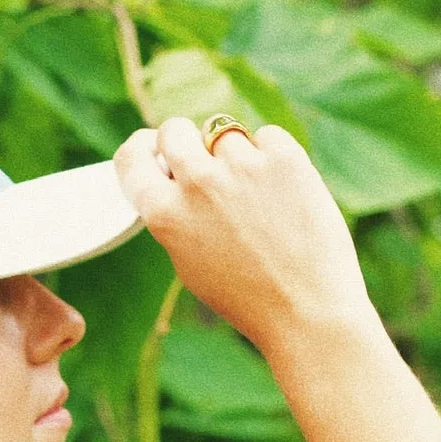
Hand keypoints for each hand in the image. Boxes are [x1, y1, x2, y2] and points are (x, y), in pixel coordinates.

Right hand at [114, 118, 376, 350]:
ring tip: (261, 201)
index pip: (132, 158)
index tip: (154, 147)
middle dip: (186, 140)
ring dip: (238, 158)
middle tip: (206, 161)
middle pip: (175, 130)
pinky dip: (273, 158)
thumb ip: (177, 214)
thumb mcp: (189, 261)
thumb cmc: (247, 296)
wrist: (308, 311)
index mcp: (165, 214)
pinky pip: (267, 137)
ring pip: (226, 136)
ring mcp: (242, 165)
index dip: (142, 148)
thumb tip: (176, 174)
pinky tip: (285, 194)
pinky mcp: (285, 157)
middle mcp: (198, 182)